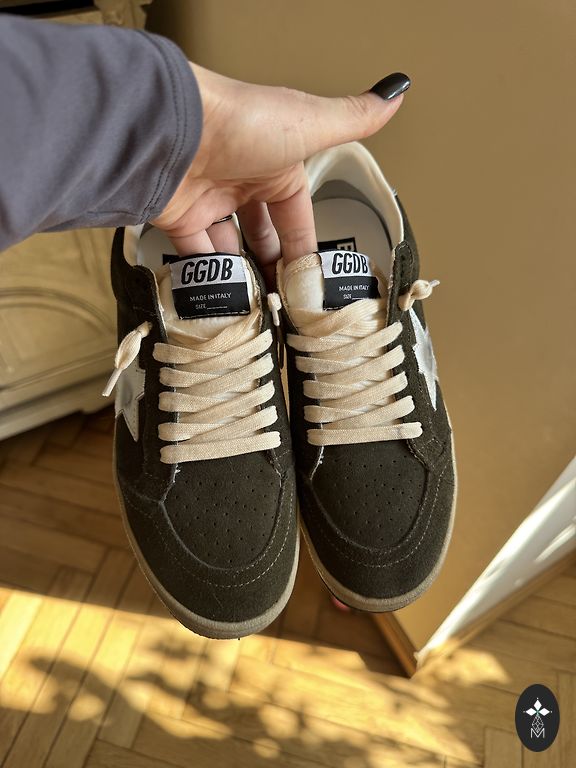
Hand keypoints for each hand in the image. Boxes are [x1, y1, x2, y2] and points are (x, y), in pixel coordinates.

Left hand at [152, 65, 408, 282]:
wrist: (174, 130)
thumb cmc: (242, 122)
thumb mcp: (311, 125)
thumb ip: (354, 118)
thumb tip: (396, 91)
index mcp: (275, 165)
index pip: (295, 214)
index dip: (304, 246)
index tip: (312, 279)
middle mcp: (241, 182)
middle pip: (262, 234)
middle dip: (274, 265)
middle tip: (284, 299)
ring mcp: (209, 202)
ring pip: (231, 248)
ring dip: (244, 275)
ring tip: (258, 306)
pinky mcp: (180, 221)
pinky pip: (198, 257)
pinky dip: (209, 278)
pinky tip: (226, 298)